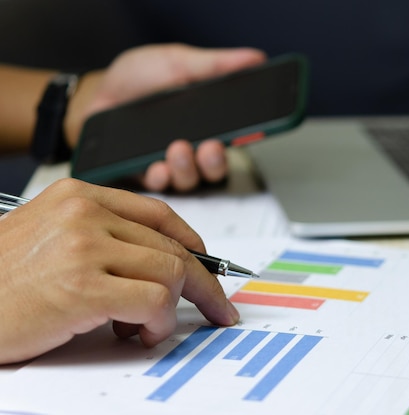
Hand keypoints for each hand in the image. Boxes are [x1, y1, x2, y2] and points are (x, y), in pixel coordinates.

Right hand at [0, 178, 238, 363]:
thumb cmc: (2, 281)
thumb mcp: (49, 238)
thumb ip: (101, 238)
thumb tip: (160, 261)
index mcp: (77, 196)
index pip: (158, 214)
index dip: (191, 243)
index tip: (207, 265)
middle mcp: (84, 215)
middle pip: (173, 247)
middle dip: (203, 284)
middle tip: (215, 309)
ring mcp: (84, 249)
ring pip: (171, 274)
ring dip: (172, 309)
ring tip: (146, 326)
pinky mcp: (83, 288)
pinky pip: (155, 303)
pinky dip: (159, 323)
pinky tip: (139, 333)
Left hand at [65, 44, 266, 191]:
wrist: (94, 93)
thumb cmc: (137, 77)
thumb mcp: (178, 62)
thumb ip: (215, 64)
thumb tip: (255, 58)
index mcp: (207, 122)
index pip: (235, 137)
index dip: (245, 140)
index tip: (249, 133)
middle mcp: (193, 148)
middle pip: (215, 168)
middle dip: (216, 162)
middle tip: (210, 148)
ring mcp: (169, 165)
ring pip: (189, 180)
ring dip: (188, 169)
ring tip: (178, 149)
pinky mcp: (143, 176)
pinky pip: (158, 186)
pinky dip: (159, 177)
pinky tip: (156, 167)